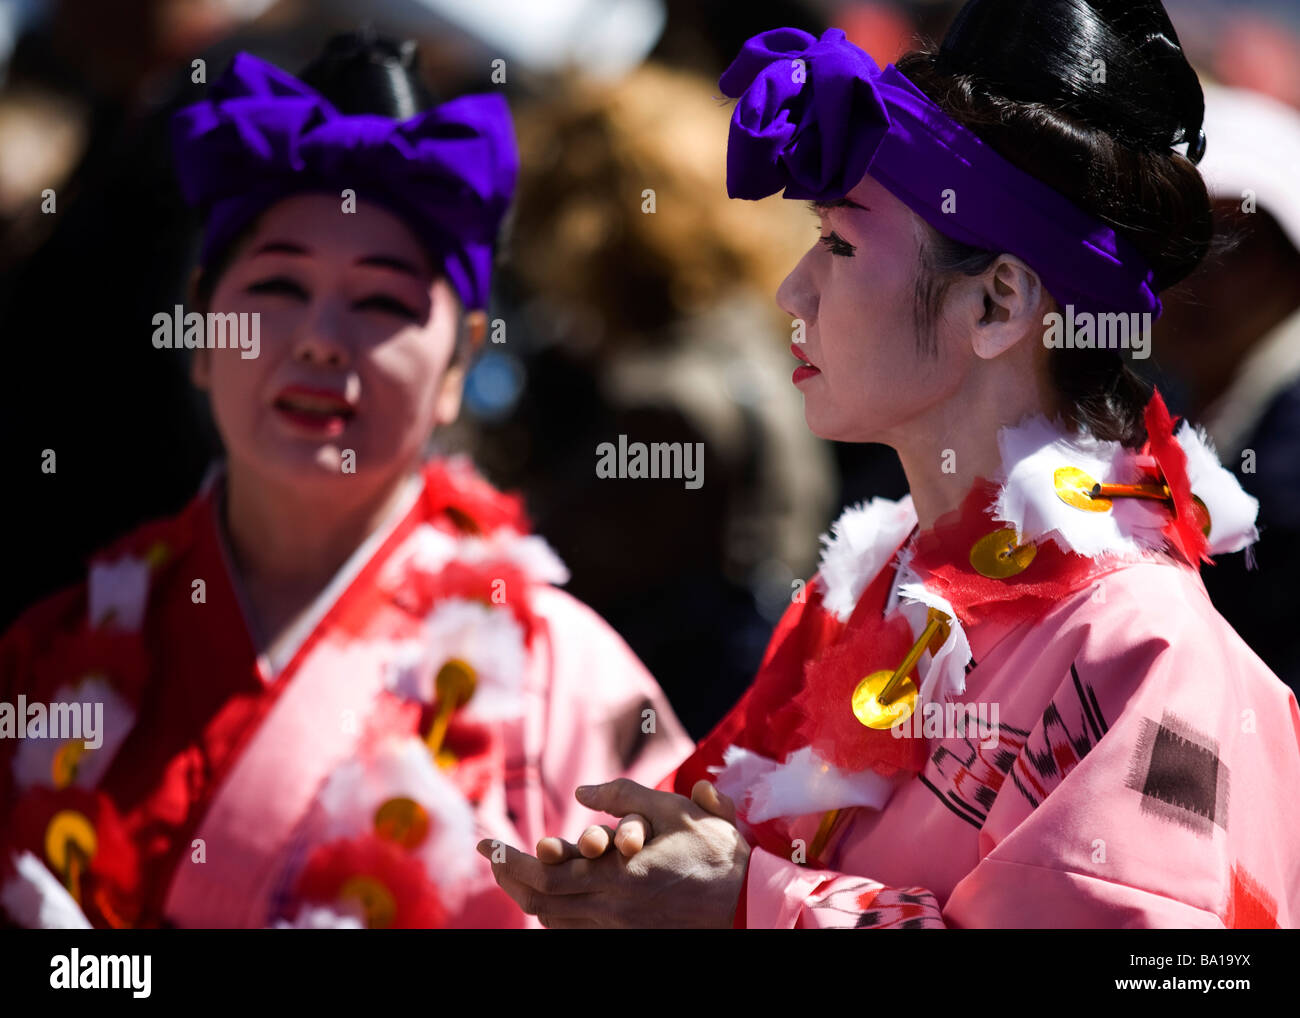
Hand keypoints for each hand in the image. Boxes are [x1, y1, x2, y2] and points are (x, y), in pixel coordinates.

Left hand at [477, 778, 750, 927]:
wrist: (749, 904)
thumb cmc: (717, 852)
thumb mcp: (675, 810)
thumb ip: (625, 796)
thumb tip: (581, 792)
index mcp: (620, 875)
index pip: (544, 875)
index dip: (508, 861)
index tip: (487, 843)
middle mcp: (612, 908)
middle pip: (539, 902)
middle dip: (508, 877)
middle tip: (492, 854)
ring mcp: (619, 928)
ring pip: (554, 920)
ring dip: (528, 896)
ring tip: (513, 872)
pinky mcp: (629, 937)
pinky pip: (576, 930)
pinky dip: (554, 913)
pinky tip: (550, 894)